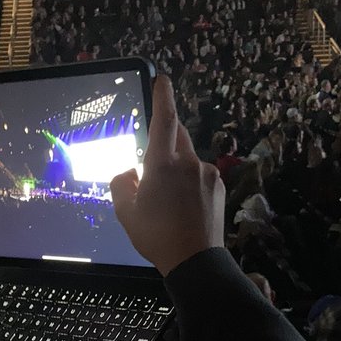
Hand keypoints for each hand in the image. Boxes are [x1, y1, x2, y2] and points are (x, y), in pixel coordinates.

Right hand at [111, 76, 224, 275]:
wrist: (195, 261)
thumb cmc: (156, 236)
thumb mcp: (125, 212)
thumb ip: (121, 184)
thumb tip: (128, 172)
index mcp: (163, 164)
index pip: (164, 119)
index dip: (162, 96)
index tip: (162, 79)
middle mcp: (189, 163)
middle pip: (177, 134)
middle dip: (165, 136)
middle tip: (153, 155)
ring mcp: (208, 174)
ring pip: (188, 159)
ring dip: (177, 167)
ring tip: (167, 197)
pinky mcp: (219, 186)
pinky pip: (201, 175)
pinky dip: (190, 182)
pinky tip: (184, 206)